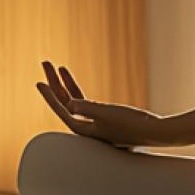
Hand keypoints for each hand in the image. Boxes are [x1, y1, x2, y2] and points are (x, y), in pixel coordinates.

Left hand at [36, 60, 178, 147]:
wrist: (155, 131)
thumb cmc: (132, 124)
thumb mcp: (108, 114)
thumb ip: (87, 109)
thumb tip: (70, 105)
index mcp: (83, 130)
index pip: (61, 110)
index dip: (49, 95)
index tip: (39, 82)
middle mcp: (85, 128)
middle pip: (64, 103)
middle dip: (54, 83)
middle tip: (45, 63)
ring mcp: (93, 123)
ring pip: (72, 100)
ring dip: (64, 84)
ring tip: (57, 67)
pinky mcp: (103, 118)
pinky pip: (83, 101)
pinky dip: (76, 89)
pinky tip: (70, 80)